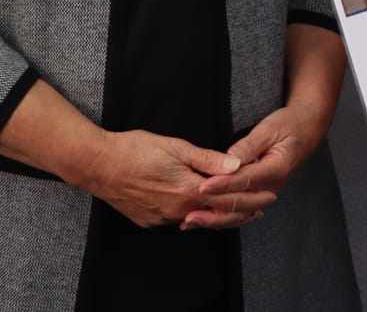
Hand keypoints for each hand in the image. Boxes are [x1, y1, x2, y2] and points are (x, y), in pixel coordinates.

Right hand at [81, 128, 264, 229]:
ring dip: (221, 216)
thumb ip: (207, 159)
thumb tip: (235, 165)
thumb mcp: (176, 146)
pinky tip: (204, 211)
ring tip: (240, 212)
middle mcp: (177, 210)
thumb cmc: (135, 149)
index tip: (268, 195)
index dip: (250, 197)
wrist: (97, 165)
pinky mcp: (149, 220)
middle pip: (217, 215)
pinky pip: (178, 220)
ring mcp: (161, 218)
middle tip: (262, 207)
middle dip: (242, 211)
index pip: (228, 199)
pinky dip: (196, 216)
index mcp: (187, 191)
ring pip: (198, 220)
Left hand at [184, 104, 322, 229]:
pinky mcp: (259, 194)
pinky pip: (240, 210)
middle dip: (214, 208)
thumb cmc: (289, 125)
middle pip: (241, 204)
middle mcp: (272, 186)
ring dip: (215, 219)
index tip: (203, 186)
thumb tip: (230, 159)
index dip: (223, 184)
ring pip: (239, 213)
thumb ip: (249, 145)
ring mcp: (266, 192)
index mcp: (277, 168)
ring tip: (191, 221)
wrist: (307, 129)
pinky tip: (204, 219)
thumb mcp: (270, 128)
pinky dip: (222, 216)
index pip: (246, 180)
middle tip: (189, 213)